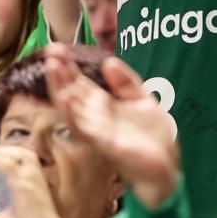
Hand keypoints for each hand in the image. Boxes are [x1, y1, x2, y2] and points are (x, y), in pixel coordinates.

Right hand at [43, 45, 178, 208]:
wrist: (166, 169)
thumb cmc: (152, 138)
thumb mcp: (142, 101)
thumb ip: (126, 83)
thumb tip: (108, 62)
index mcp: (104, 107)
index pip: (80, 84)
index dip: (68, 67)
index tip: (56, 48)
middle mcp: (95, 118)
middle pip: (70, 92)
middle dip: (59, 72)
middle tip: (50, 50)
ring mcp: (97, 131)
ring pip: (71, 108)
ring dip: (59, 87)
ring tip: (52, 66)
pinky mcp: (104, 144)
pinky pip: (83, 127)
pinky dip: (72, 112)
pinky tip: (65, 97)